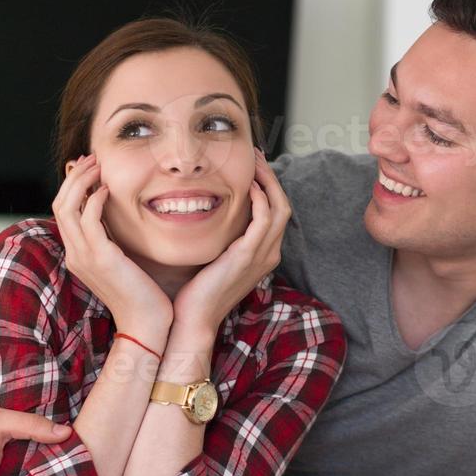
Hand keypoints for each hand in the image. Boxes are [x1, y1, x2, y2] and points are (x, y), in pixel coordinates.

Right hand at [53, 152, 173, 334]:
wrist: (148, 325)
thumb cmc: (143, 294)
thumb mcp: (124, 262)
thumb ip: (115, 240)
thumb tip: (119, 218)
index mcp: (78, 255)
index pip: (64, 212)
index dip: (74, 185)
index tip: (92, 168)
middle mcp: (75, 254)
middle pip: (59, 204)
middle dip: (74, 177)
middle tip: (92, 158)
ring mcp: (84, 257)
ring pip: (67, 207)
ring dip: (82, 181)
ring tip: (98, 165)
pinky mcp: (101, 258)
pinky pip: (88, 220)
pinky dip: (95, 199)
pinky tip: (108, 189)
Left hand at [171, 149, 290, 336]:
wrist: (193, 320)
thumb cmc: (197, 291)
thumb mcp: (215, 257)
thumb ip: (223, 236)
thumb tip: (211, 210)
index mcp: (263, 254)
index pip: (276, 211)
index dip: (268, 186)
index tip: (253, 166)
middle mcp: (269, 254)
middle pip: (283, 205)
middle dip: (271, 177)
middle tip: (255, 156)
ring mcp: (262, 256)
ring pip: (279, 208)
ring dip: (268, 181)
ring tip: (254, 163)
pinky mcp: (248, 256)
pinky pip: (264, 220)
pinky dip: (260, 199)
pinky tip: (248, 186)